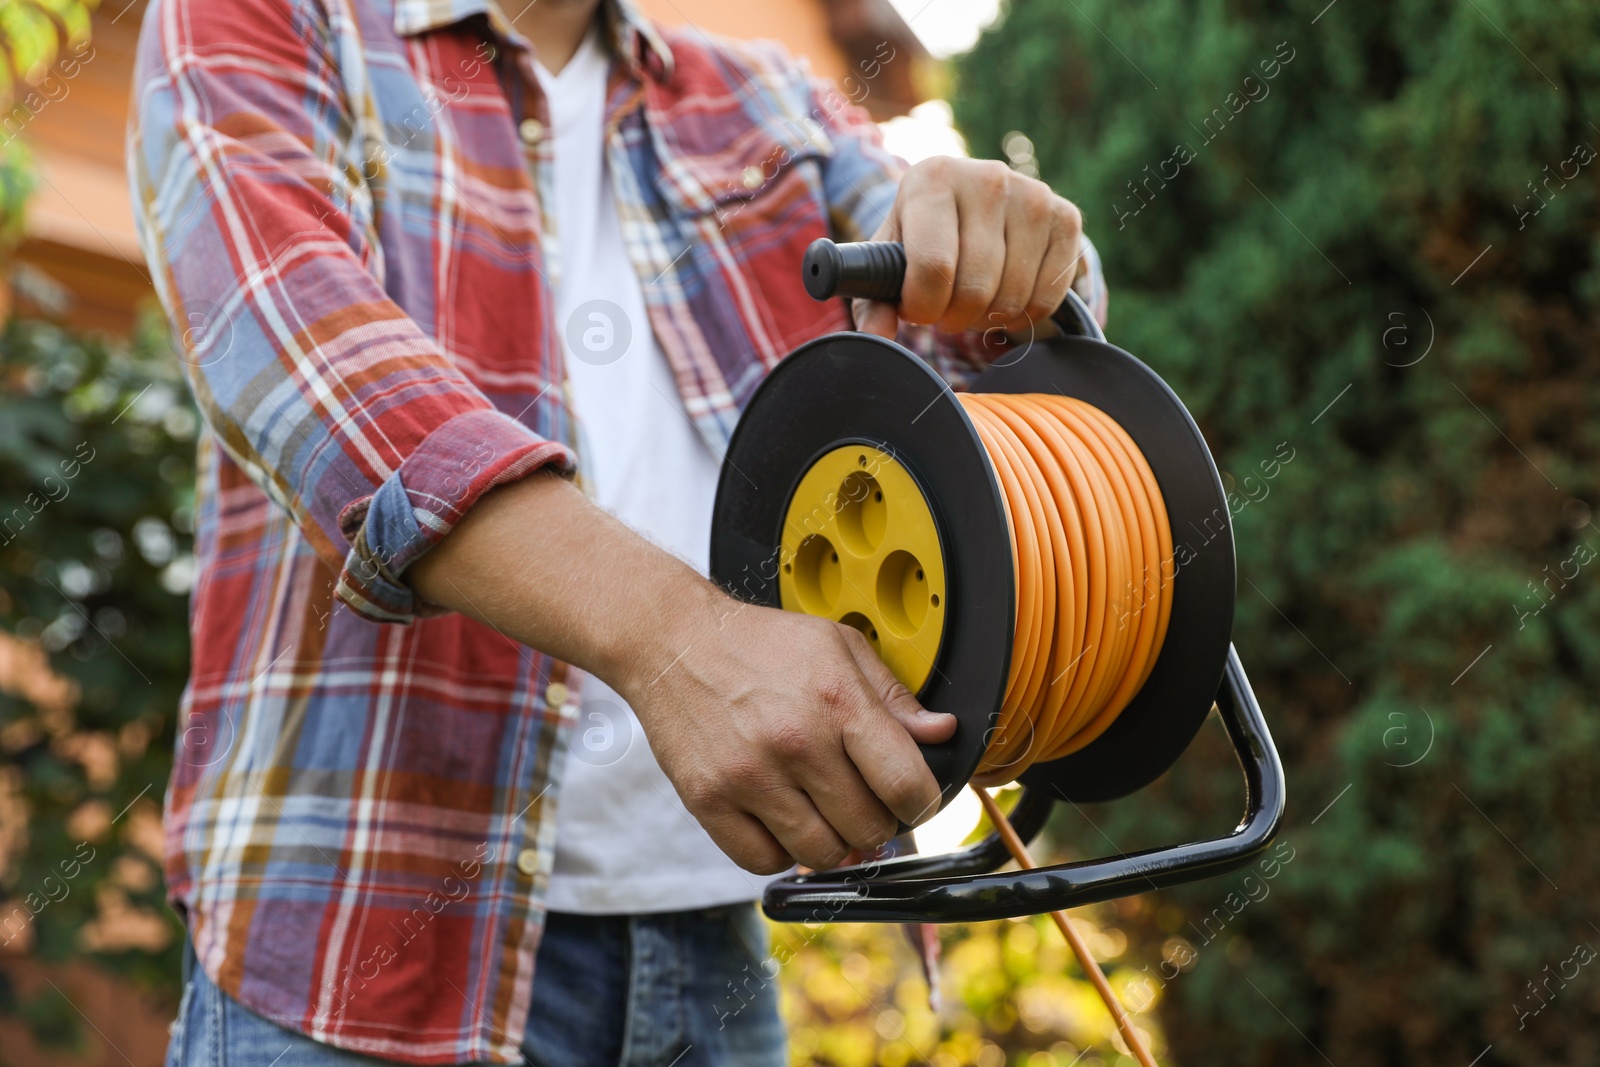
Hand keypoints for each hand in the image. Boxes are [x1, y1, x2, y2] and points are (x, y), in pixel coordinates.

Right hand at [621, 597, 956, 874]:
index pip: (905, 785)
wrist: (672, 641)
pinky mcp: (709, 800)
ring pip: (822, 853)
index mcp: (837, 701)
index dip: (921, 802)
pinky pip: (763, 861)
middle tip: (863, 801)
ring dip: (832, 841)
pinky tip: (781, 819)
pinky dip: (780, 851)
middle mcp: (795, 742)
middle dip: (877, 821)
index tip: (912, 799)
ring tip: (822, 810)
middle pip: (868, 828)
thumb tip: (942, 734)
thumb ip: (893, 695)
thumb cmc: (759, 643)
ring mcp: (749, 776)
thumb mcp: (837, 647)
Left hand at [853, 156, 1083, 339]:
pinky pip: (1048, 296)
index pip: (933, 268)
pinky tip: (1006, 295)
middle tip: (947, 307)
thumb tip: (876, 334)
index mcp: (932, 178)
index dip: (923, 307)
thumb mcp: (889, 263)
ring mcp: (1034, 194)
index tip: (917, 307)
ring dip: (989, 317)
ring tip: (974, 299)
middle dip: (955, 317)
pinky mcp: (1066, 217)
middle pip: (976, 289)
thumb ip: (872, 301)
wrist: (971, 208)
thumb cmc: (922, 239)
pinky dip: (1024, 313)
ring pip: (1013, 297)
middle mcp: (986, 177)